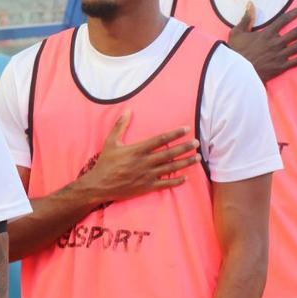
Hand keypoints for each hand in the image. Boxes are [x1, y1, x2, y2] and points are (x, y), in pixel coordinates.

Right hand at [77, 114, 198, 204]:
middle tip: (197, 142)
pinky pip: (165, 184)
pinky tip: (186, 178)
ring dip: (185, 162)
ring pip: (171, 168)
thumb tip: (127, 110)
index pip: (160, 139)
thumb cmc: (105, 163)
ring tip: (198, 157)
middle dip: (185, 147)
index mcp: (137, 150)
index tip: (186, 128)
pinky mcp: (147, 187)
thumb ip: (120, 126)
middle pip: (169, 153)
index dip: (175, 133)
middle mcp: (145, 162)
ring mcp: (147, 175)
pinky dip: (176, 181)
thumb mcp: (111, 142)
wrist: (98, 186)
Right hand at [227, 3, 296, 82]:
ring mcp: (279, 55)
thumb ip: (246, 18)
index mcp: (266, 33)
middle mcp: (276, 43)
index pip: (284, 20)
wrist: (237, 72)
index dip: (295, 13)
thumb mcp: (237, 33)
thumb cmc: (236, 52)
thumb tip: (250, 4)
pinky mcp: (281, 67)